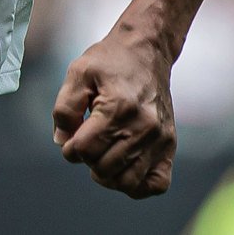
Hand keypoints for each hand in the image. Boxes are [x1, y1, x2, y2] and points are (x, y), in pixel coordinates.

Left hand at [52, 24, 176, 197]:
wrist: (147, 50)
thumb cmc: (110, 60)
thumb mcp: (78, 73)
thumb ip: (64, 109)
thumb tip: (62, 142)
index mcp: (118, 107)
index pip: (84, 150)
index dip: (70, 148)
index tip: (72, 135)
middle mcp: (143, 126)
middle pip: (104, 169)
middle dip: (87, 160)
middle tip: (87, 142)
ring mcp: (160, 139)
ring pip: (128, 183)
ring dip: (108, 175)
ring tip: (103, 156)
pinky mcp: (170, 145)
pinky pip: (157, 184)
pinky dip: (138, 184)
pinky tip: (124, 167)